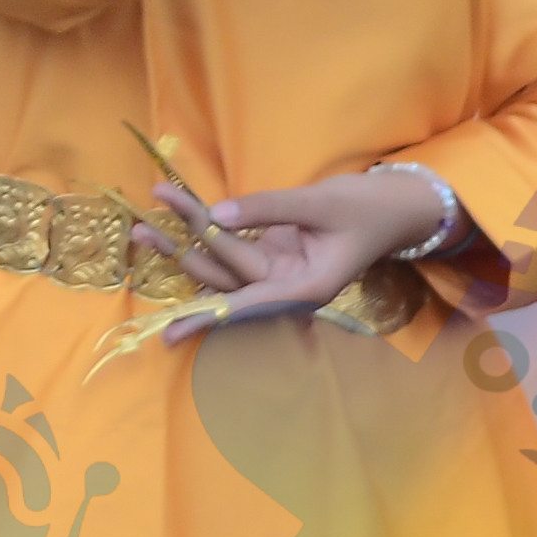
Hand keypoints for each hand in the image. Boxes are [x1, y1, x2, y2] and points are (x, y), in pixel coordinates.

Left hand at [135, 170, 456, 341]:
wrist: (394, 205)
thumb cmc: (367, 208)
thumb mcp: (319, 203)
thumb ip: (268, 208)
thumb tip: (218, 215)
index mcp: (305, 289)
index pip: (248, 306)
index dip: (208, 318)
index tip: (171, 333)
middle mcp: (287, 286)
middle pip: (226, 277)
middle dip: (183, 253)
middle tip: (141, 231)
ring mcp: (278, 270)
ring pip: (222, 263)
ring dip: (184, 243)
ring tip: (142, 226)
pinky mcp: (272, 253)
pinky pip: (232, 246)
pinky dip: (205, 231)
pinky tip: (173, 218)